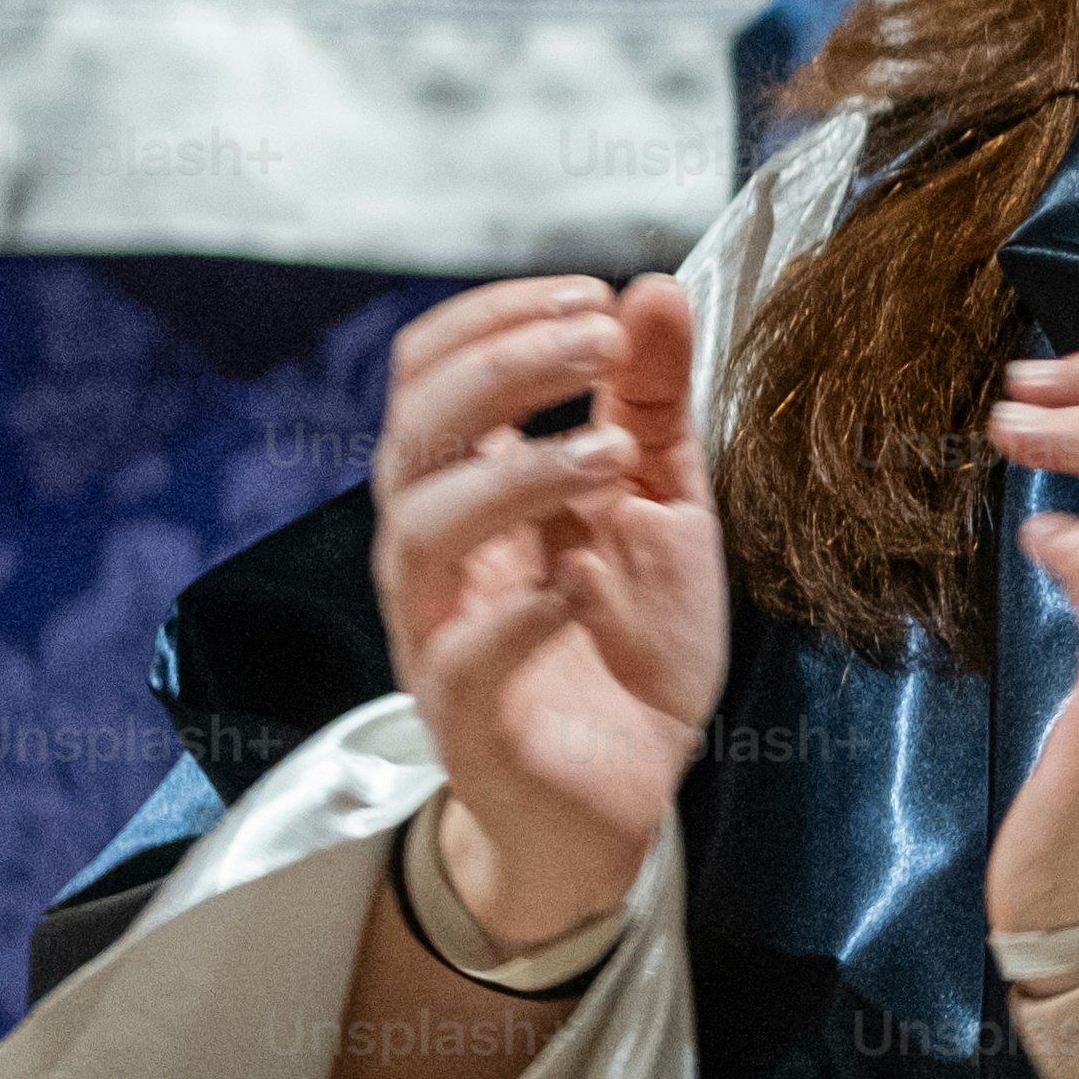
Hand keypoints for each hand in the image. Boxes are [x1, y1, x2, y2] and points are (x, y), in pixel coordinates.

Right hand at [371, 275, 727, 951]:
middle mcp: (434, 550)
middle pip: (416, 429)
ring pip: (422, 529)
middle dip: (506, 366)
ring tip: (614, 453)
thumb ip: (652, 401)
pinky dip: (520, 612)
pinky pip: (461, 656)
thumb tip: (652, 287)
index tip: (593, 293)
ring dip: (518, 472)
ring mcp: (439, 632)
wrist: (628, 792)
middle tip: (602, 339)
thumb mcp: (662, 500)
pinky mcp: (467, 720)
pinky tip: (581, 584)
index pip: (429, 370)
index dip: (495, 318)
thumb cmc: (629, 642)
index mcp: (468, 486)